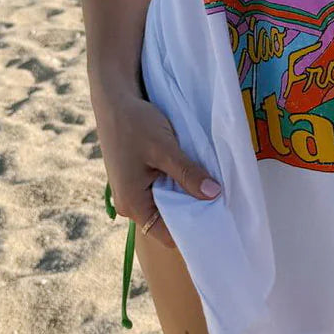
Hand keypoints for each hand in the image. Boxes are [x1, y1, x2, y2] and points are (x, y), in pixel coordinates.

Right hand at [89, 81, 221, 252]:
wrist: (114, 99)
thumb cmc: (134, 124)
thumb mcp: (165, 149)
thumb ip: (188, 174)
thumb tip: (214, 195)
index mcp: (133, 204)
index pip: (167, 234)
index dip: (191, 230)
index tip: (218, 219)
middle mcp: (130, 203)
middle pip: (167, 220)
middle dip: (192, 210)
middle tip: (220, 200)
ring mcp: (132, 190)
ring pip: (166, 201)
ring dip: (185, 192)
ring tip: (210, 185)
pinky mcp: (137, 176)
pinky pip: (160, 187)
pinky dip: (176, 181)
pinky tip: (193, 172)